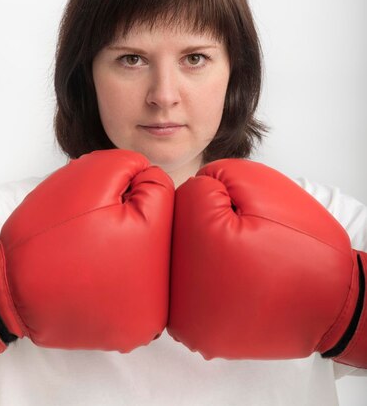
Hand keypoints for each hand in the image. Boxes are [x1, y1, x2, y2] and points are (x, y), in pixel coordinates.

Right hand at [0, 149, 174, 363]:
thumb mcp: (89, 176)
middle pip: (158, 225)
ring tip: (88, 250)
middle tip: (91, 227)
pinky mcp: (123, 331)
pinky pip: (128, 284)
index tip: (96, 201)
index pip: (159, 190)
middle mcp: (161, 296)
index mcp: (158, 251)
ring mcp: (142, 320)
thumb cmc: (48, 232)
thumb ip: (128, 165)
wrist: (7, 289)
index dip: (123, 184)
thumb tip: (147, 174)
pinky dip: (112, 272)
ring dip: (123, 243)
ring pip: (145, 255)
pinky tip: (88, 272)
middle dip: (128, 214)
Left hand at [167, 158, 366, 367]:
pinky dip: (213, 282)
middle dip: (210, 223)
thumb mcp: (263, 187)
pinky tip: (240, 283)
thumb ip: (217, 175)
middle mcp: (185, 291)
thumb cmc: (303, 246)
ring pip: (183, 260)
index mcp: (199, 246)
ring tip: (244, 262)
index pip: (192, 194)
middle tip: (249, 240)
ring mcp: (191, 323)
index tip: (251, 217)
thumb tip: (190, 188)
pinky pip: (194, 292)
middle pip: (179, 229)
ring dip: (207, 253)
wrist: (333, 303)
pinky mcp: (203, 337)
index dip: (227, 196)